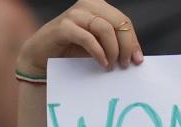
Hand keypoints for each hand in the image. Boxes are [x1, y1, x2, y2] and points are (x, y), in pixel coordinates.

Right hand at [16, 0, 142, 76]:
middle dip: (126, 46)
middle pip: (118, 23)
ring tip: (112, 66)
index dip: (132, 41)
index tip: (138, 61)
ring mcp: (75, 14)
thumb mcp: (99, 46)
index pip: (123, 21)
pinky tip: (102, 64)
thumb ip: (115, 46)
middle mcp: (87, 5)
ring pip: (105, 29)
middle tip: (125, 65)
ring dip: (113, 50)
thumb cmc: (72, 52)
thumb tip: (137, 58)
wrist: (42, 58)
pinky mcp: (63, 26)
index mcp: (98, 7)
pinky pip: (88, 38)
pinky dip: (98, 53)